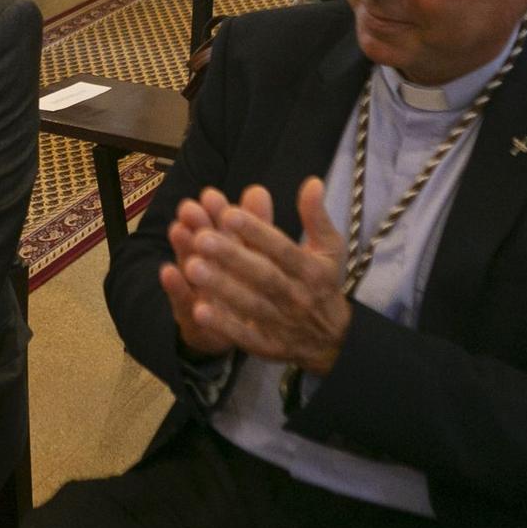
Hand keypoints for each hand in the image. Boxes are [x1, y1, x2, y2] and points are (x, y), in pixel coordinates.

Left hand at [158, 179, 351, 373]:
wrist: (335, 340)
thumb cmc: (324, 284)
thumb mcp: (329, 249)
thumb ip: (316, 217)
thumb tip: (311, 181)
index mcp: (311, 270)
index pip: (283, 249)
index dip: (257, 231)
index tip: (229, 213)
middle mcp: (297, 296)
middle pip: (263, 276)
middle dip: (232, 257)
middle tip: (201, 238)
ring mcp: (283, 323)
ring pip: (251, 304)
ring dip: (221, 288)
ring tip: (191, 267)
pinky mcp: (269, 346)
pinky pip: (246, 337)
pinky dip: (224, 325)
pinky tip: (199, 310)